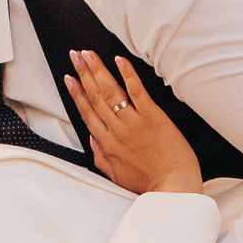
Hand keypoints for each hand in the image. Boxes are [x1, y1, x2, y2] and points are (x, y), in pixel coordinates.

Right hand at [64, 50, 202, 195]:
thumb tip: (93, 140)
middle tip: (75, 56)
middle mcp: (117, 130)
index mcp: (108, 143)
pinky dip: (128, 75)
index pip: (87, 112)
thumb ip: (102, 157)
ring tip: (88, 54)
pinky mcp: (153, 117)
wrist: (173, 187)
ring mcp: (134, 122)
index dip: (76, 93)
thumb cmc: (149, 184)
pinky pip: (137, 91)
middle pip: (95, 97)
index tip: (69, 79)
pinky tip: (119, 61)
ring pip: (110, 91)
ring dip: (98, 70)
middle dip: (83, 73)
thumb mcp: (117, 176)